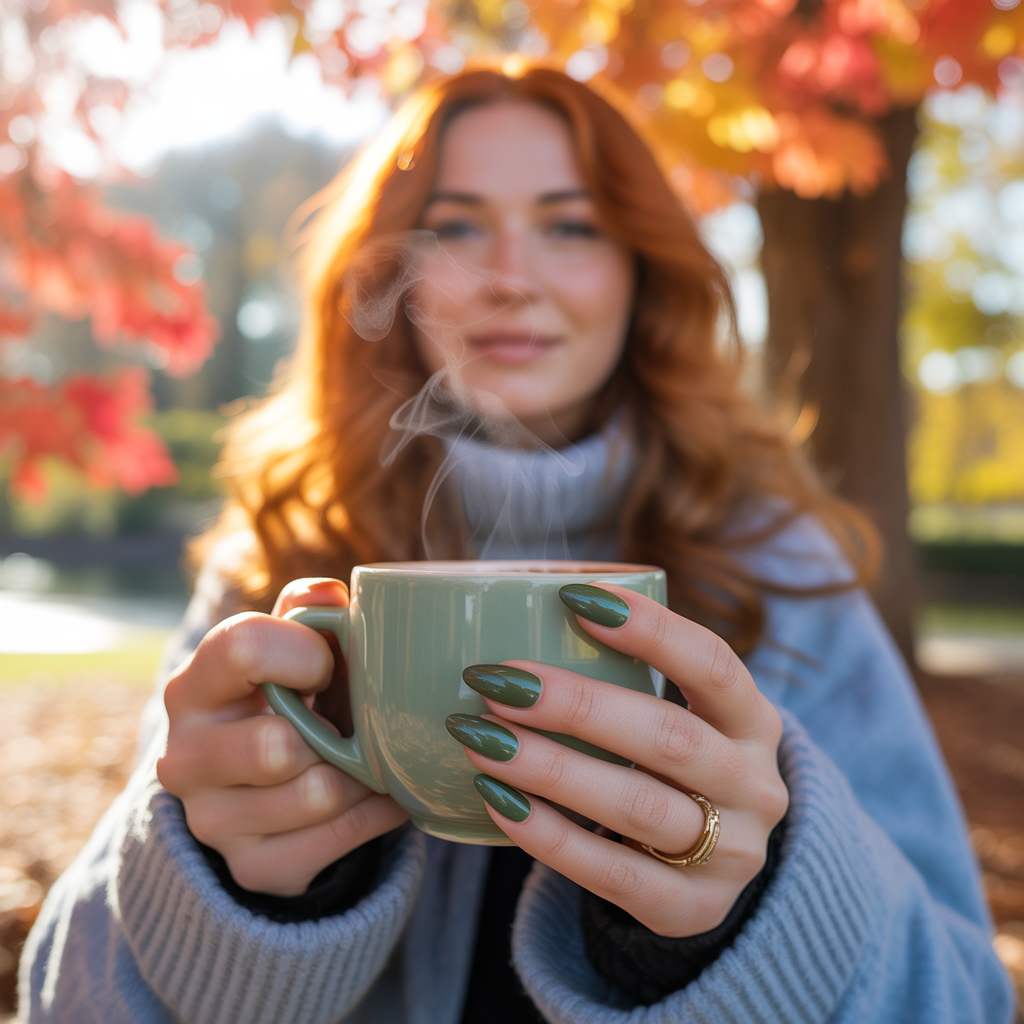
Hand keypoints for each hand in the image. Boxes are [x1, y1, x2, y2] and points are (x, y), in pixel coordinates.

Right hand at [157, 578, 408, 895]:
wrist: (251, 791)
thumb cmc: (280, 699)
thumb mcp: (283, 649)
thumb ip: (305, 613)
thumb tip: (332, 593)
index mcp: (193, 687)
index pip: (243, 648)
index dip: (306, 652)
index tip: (329, 665)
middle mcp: (185, 757)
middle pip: (275, 746)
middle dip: (333, 732)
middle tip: (352, 722)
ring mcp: (213, 820)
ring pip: (318, 795)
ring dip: (365, 773)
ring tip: (371, 756)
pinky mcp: (253, 867)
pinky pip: (342, 838)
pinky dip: (378, 810)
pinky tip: (380, 791)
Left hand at [451, 584, 787, 936]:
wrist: (713, 868)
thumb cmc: (673, 767)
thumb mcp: (683, 715)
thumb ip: (628, 675)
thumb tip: (525, 611)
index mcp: (753, 720)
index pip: (714, 664)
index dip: (651, 630)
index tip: (572, 598)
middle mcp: (755, 785)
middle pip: (669, 738)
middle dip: (577, 706)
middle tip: (496, 682)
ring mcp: (732, 855)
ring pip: (637, 808)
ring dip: (550, 769)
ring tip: (479, 739)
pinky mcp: (692, 910)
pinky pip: (613, 875)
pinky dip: (549, 836)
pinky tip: (496, 799)